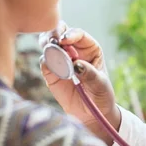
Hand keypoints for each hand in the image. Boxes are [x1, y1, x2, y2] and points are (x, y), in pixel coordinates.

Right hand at [39, 21, 120, 145]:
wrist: (91, 113)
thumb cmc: (101, 94)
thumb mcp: (100, 84)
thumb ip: (89, 73)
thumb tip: (76, 64)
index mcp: (89, 48)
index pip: (78, 34)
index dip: (70, 34)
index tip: (65, 40)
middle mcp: (73, 50)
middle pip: (60, 32)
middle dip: (54, 32)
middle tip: (52, 41)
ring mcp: (60, 60)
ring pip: (48, 43)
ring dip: (46, 43)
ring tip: (48, 49)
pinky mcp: (50, 72)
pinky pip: (44, 62)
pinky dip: (45, 61)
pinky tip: (50, 66)